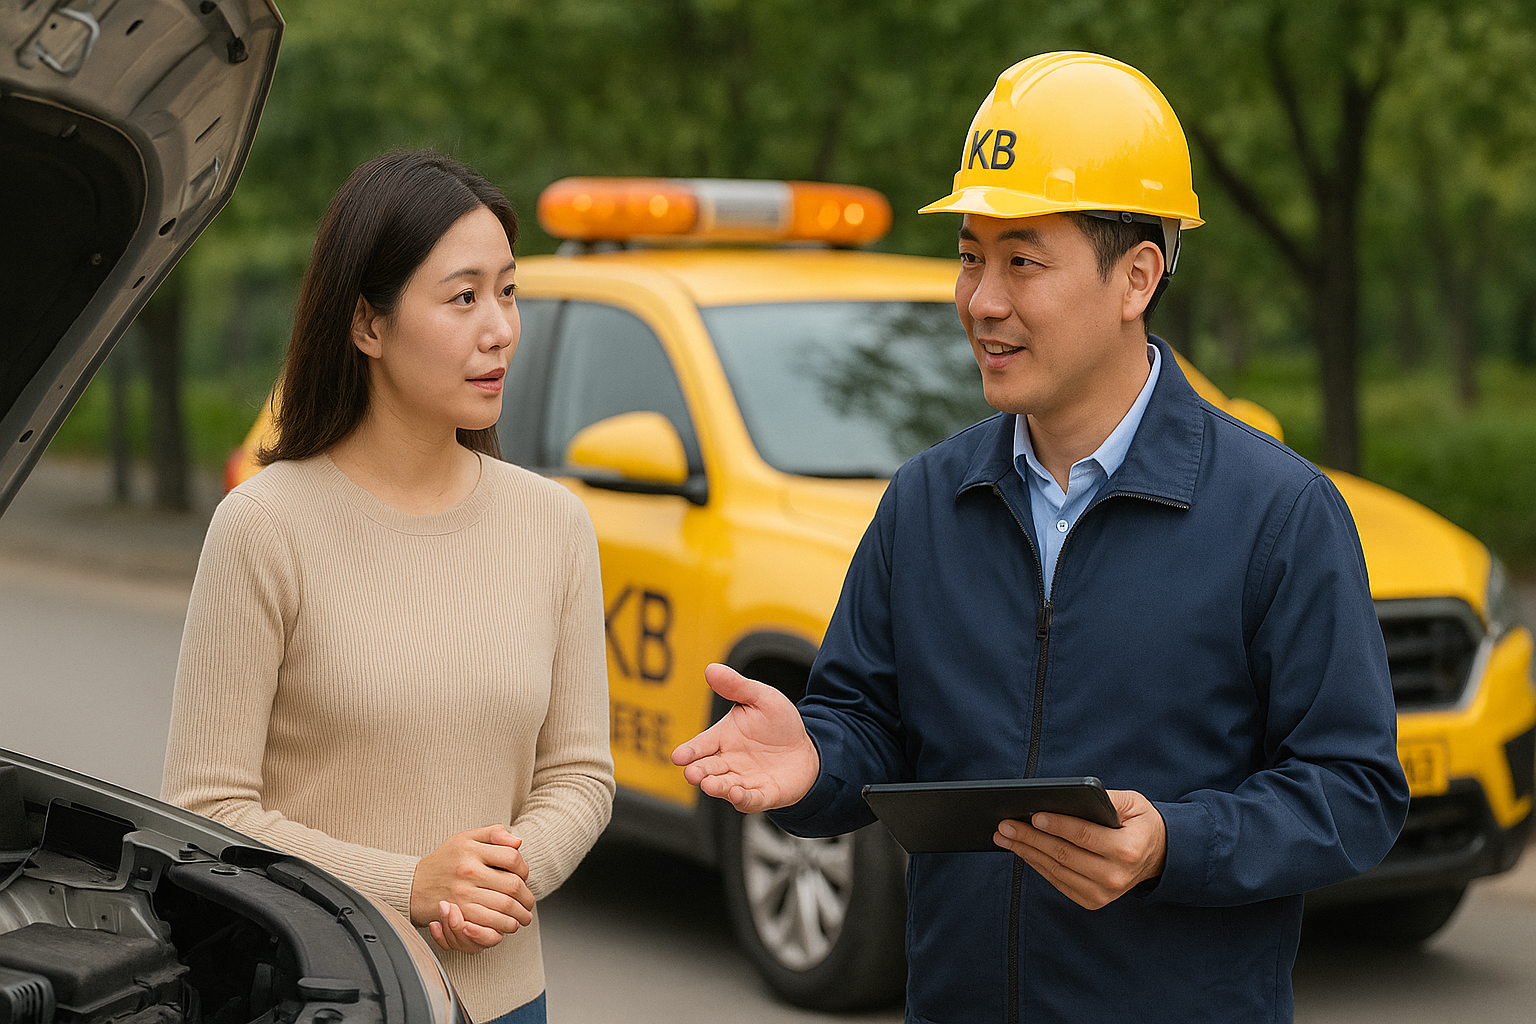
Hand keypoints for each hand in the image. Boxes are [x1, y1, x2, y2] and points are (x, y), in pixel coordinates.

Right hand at [410, 825, 534, 953]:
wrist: (413, 884)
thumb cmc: (445, 861)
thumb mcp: (466, 838)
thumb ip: (494, 834)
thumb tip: (518, 842)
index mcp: (471, 849)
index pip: (512, 858)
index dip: (524, 869)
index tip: (523, 877)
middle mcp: (468, 870)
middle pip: (512, 885)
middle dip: (526, 897)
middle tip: (529, 904)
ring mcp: (462, 893)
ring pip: (505, 906)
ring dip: (519, 915)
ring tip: (523, 917)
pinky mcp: (458, 913)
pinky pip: (490, 922)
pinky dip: (504, 926)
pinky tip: (508, 924)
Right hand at [671, 663, 820, 812]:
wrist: (807, 749)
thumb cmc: (779, 724)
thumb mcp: (761, 698)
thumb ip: (737, 686)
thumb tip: (711, 668)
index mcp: (723, 738)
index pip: (701, 746)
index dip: (689, 751)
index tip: (678, 756)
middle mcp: (729, 762)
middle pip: (708, 769)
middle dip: (699, 771)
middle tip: (692, 773)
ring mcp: (744, 780)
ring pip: (725, 786)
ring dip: (716, 787)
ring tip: (709, 785)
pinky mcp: (763, 795)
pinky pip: (750, 800)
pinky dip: (743, 798)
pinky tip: (737, 793)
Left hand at [992, 789, 1166, 909]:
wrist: (1157, 856)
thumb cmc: (1140, 824)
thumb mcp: (1133, 803)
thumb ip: (1107, 798)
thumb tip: (1070, 794)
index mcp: (1126, 849)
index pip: (1084, 836)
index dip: (1058, 825)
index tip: (1033, 815)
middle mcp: (1115, 876)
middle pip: (1064, 855)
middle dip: (1031, 838)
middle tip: (1005, 825)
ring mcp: (1103, 893)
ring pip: (1056, 870)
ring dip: (1026, 852)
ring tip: (1004, 836)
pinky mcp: (1092, 901)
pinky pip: (1057, 881)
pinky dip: (1037, 865)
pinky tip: (1022, 850)